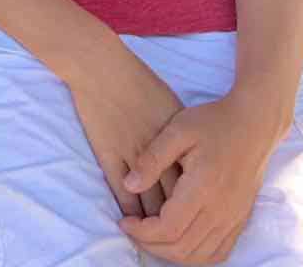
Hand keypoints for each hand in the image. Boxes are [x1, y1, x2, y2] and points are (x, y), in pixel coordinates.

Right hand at [64, 40, 184, 220]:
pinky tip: (131, 221)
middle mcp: (161, 151)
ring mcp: (134, 155)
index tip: (199, 217)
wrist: (103, 67)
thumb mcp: (170, 105)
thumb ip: (181, 135)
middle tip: (180, 236)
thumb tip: (191, 158)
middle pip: (175, 197)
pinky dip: (129, 211)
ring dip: (153, 222)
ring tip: (156, 236)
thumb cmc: (137, 81)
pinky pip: (123, 193)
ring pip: (149, 201)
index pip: (192, 181)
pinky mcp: (110, 157)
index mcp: (179, 139)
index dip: (196, 202)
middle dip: (179, 220)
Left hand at [119, 94, 279, 263]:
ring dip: (170, 253)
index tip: (125, 220)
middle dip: (150, 245)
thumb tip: (129, 185)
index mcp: (203, 188)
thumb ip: (152, 159)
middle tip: (132, 229)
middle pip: (181, 248)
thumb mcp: (177, 130)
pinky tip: (178, 240)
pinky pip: (218, 253)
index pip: (168, 229)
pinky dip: (194, 255)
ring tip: (150, 235)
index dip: (141, 232)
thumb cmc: (213, 122)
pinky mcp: (240, 220)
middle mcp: (221, 210)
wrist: (253, 124)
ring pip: (199, 256)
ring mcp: (233, 218)